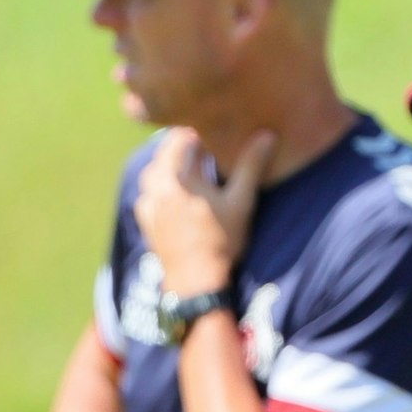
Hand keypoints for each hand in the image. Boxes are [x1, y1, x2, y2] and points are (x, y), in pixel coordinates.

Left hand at [132, 127, 277, 293]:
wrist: (194, 282)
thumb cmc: (221, 241)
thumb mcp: (240, 203)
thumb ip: (250, 167)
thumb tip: (266, 135)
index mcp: (178, 174)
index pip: (183, 137)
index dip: (199, 130)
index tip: (215, 130)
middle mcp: (157, 183)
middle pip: (166, 151)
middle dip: (184, 145)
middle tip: (205, 145)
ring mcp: (147, 200)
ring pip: (154, 169)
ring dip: (171, 163)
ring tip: (190, 166)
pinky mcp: (144, 216)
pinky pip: (148, 189)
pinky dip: (160, 182)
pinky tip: (174, 190)